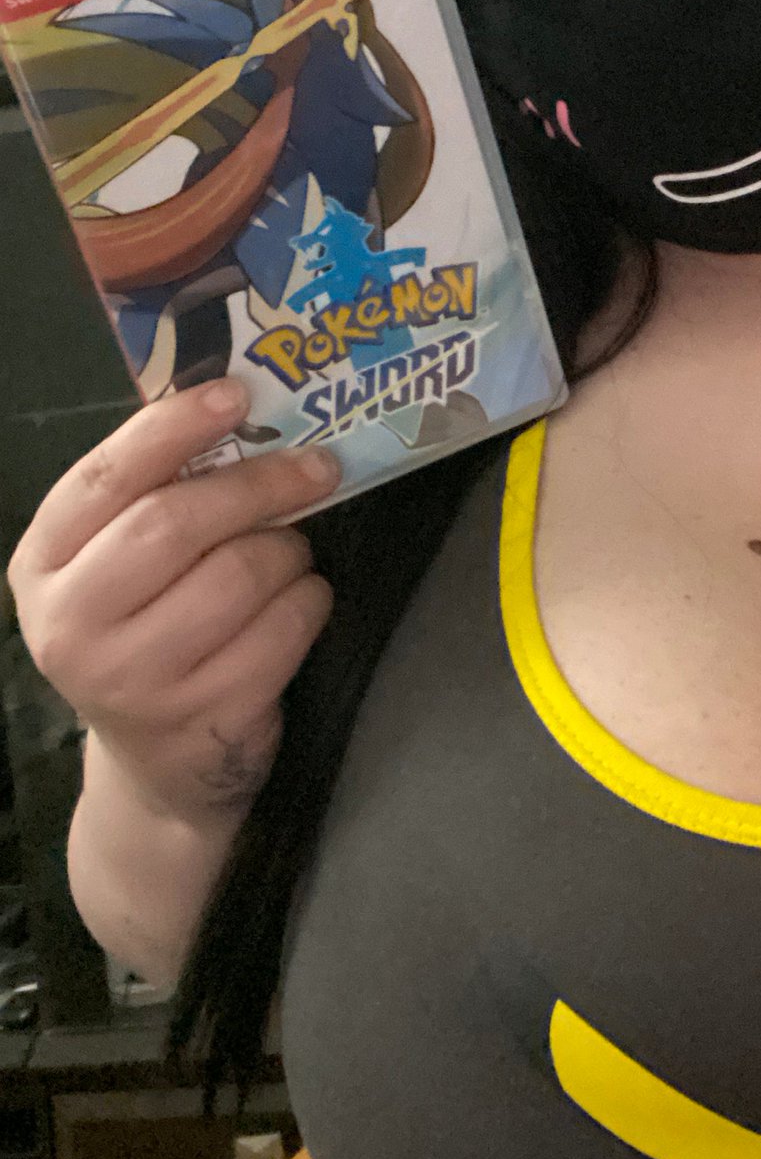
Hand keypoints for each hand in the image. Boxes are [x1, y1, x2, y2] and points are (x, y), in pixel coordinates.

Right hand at [7, 381, 340, 822]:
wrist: (156, 763)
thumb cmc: (146, 626)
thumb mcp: (121, 560)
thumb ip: (160, 489)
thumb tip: (242, 400)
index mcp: (44, 563)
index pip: (104, 479)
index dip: (172, 428)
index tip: (236, 395)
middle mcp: (71, 626)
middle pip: (176, 524)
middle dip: (260, 484)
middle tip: (318, 467)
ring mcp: (133, 681)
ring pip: (241, 574)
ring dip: (289, 550)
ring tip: (292, 552)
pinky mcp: (202, 717)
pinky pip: (284, 630)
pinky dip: (309, 602)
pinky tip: (301, 601)